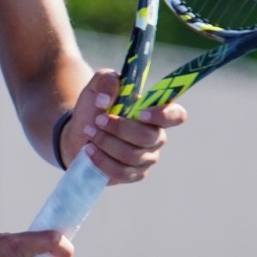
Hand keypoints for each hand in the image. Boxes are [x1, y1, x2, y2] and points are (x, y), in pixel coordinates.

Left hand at [63, 68, 188, 185]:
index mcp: (155, 111)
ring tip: (90, 132)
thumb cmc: (95, 107)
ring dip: (106, 143)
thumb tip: (105, 99)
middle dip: (119, 128)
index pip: (176, 115)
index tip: (141, 113)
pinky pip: (122, 172)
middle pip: (147, 137)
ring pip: (132, 155)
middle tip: (98, 120)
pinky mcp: (134, 174)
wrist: (80, 132)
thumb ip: (106, 81)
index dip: (164, 115)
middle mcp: (156, 136)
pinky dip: (102, 161)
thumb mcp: (97, 86)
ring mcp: (147, 157)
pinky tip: (90, 150)